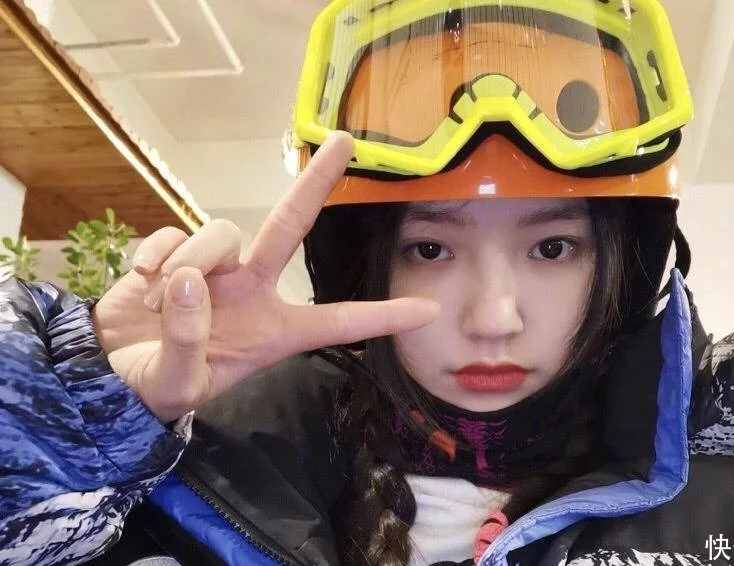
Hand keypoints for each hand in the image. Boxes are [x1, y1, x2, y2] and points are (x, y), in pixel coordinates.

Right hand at [92, 132, 437, 421]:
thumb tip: (186, 281)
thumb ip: (186, 341)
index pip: (336, 322)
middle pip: (290, 225)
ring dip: (188, 261)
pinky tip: (139, 284)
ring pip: (219, 232)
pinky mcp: (174, 251)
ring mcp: (215, 267)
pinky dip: (153, 256)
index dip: (381, 317)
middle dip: (316, 182)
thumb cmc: (155, 385)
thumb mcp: (176, 385)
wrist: (107, 372)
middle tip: (346, 140)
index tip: (429, 311)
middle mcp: (253, 289)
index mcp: (272, 331)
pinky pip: (171, 234)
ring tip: (156, 301)